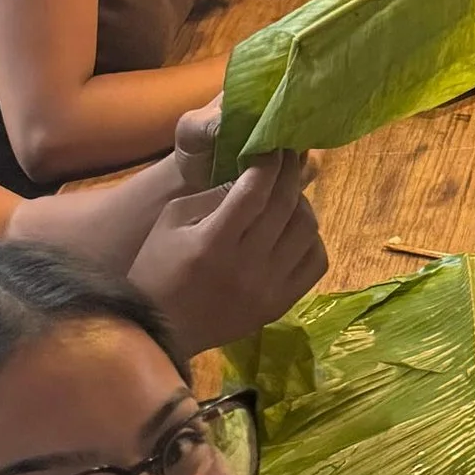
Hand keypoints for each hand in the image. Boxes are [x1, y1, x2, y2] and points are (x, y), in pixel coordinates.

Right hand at [128, 147, 325, 352]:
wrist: (162, 329)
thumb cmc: (158, 267)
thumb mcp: (172, 221)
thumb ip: (214, 195)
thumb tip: (252, 175)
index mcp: (213, 243)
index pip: (254, 191)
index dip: (268, 163)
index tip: (273, 145)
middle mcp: (247, 266)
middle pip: (284, 206)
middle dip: (290, 172)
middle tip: (290, 155)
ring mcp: (268, 288)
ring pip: (306, 231)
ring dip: (302, 204)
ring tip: (290, 193)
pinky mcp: (280, 304)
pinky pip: (315, 262)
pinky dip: (312, 238)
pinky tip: (295, 229)